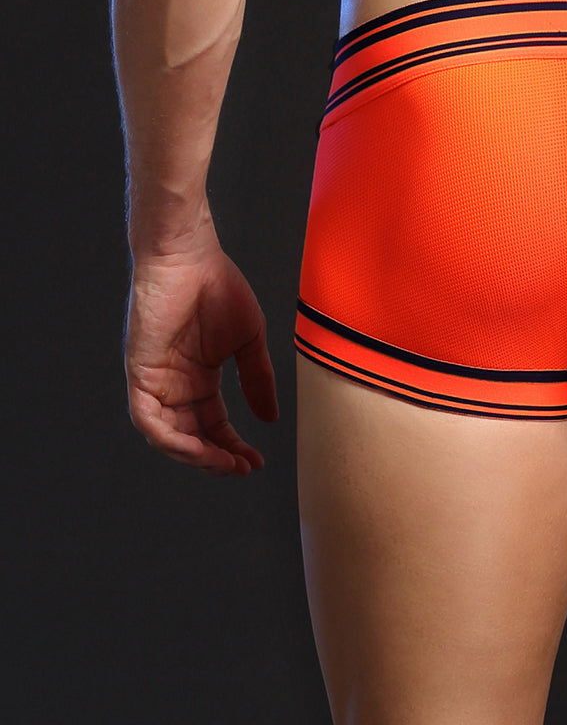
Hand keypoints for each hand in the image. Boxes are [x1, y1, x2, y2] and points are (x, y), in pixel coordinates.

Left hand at [124, 232, 278, 475]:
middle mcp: (175, 384)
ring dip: (196, 456)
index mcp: (199, 377)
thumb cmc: (217, 286)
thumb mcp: (248, 341)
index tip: (256, 461)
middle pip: (192, 437)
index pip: (213, 425)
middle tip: (242, 468)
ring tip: (225, 463)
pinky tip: (197, 448)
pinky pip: (148, 420)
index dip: (233, 446)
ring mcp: (156, 381)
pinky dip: (171, 439)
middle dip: (216, 458)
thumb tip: (269, 419)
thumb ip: (257, 380)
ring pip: (168, 436)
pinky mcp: (139, 374)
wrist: (188, 256)